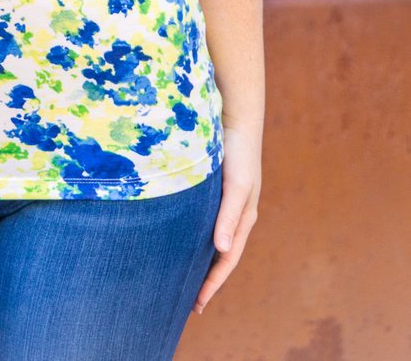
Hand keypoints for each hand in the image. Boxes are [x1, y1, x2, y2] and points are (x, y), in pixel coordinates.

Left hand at [192, 123, 260, 314]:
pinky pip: (203, 221)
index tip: (197, 305)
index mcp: (243, 218)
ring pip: (211, 239)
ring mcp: (224, 202)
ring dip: (200, 258)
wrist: (236, 117)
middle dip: (207, 278)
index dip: (213, 283)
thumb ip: (229, 216)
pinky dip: (193, 236)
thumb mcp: (236, 185)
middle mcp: (235, 214)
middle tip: (188, 301)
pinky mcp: (213, 188)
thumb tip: (222, 250)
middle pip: (220, 254)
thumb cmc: (238, 152)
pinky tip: (178, 239)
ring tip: (181, 276)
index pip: (227, 260)